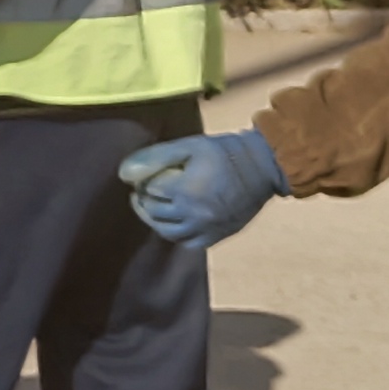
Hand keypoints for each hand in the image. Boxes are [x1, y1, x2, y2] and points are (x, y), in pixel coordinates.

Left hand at [118, 130, 285, 250]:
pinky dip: (177, 234)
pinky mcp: (219, 235)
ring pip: (168, 232)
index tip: (146, 173)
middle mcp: (194, 215)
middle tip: (145, 188)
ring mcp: (208, 228)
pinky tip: (175, 221)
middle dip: (145, 199)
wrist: (265, 167)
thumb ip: (154, 158)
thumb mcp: (188, 146)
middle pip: (154, 213)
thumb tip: (123, 175)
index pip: (148, 191)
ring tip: (153, 205)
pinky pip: (189, 244)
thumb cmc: (224, 152)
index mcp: (185, 191)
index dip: (143, 181)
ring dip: (155, 220)